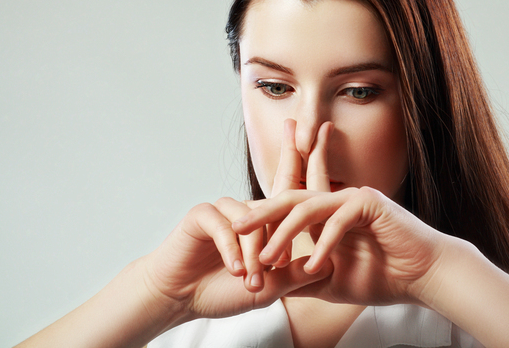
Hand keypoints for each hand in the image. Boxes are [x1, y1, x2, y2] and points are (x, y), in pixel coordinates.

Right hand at [142, 196, 332, 324]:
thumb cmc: (221, 292)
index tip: (303, 254)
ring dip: (253, 252)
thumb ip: (295, 275)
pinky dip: (230, 249)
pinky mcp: (201, 214)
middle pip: (273, 214)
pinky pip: (222, 225)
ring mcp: (223, 210)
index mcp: (263, 223)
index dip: (300, 229)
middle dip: (279, 242)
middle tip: (281, 268)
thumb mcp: (267, 289)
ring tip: (253, 281)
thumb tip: (329, 266)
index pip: (289, 215)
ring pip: (250, 222)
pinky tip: (234, 270)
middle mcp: (245, 211)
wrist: (178, 297)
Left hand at [233, 120, 444, 305]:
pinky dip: (323, 243)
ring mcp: (352, 198)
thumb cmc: (381, 277)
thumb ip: (299, 278)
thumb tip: (266, 285)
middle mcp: (335, 200)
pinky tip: (314, 265)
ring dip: (284, 233)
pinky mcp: (369, 202)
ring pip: (307, 207)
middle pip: (289, 199)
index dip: (262, 224)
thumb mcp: (328, 282)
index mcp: (325, 215)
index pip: (285, 212)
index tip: (237, 242)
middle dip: (261, 212)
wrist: (423, 278)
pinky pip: (338, 220)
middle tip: (236, 227)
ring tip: (267, 258)